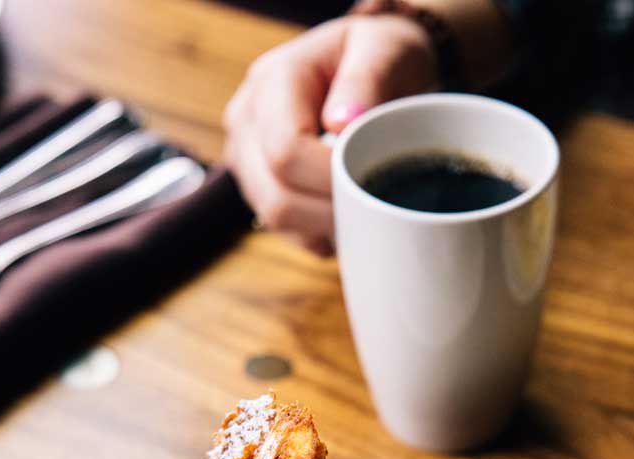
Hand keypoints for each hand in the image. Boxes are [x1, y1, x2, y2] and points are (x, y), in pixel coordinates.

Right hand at [224, 15, 437, 256]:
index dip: (331, 181)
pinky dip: (323, 234)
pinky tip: (349, 213)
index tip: (373, 182)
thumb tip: (341, 124)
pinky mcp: (259, 188)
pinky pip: (287, 232)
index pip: (286, 152)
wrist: (372, 69)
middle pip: (277, 197)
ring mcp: (247, 158)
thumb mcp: (387, 50)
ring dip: (328, 226)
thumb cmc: (381, 58)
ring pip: (278, 219)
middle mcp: (247, 121)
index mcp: (272, 81)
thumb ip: (367, 79)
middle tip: (377, 204)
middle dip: (333, 211)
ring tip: (365, 206)